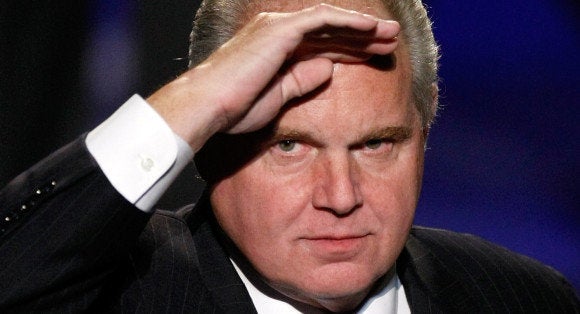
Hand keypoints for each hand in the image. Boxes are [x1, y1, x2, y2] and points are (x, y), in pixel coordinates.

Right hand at [147, 4, 399, 150]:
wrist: (209, 107)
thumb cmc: (235, 109)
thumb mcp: (279, 96)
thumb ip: (303, 80)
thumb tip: (328, 68)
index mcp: (277, 49)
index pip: (322, 46)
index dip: (351, 49)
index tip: (376, 55)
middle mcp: (278, 32)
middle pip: (330, 31)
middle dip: (363, 36)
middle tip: (391, 40)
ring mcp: (279, 28)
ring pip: (330, 22)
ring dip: (362, 27)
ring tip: (390, 33)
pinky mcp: (280, 31)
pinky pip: (322, 20)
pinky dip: (348, 22)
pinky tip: (371, 28)